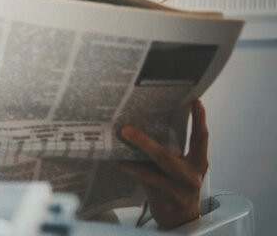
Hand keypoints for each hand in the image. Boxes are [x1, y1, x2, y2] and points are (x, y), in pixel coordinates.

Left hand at [119, 100, 208, 229]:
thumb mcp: (181, 168)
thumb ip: (172, 150)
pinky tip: (121, 163)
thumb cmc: (177, 187)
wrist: (181, 220)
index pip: (201, 138)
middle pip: (166, 156)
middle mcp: (192, 175)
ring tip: (118, 145)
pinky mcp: (166, 199)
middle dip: (144, 141)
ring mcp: (179, 189)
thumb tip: (145, 124)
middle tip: (126, 129)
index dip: (199, 119)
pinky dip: (133, 171)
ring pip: (152, 171)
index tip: (194, 101)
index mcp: (199, 163)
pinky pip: (146, 182)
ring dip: (132, 158)